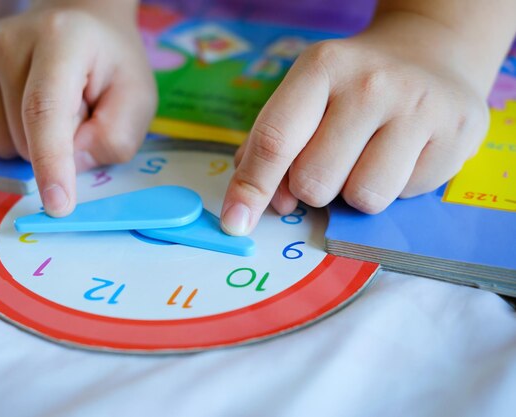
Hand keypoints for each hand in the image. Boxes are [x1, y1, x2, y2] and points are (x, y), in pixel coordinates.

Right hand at [0, 0, 156, 215]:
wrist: (77, 23)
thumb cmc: (110, 64)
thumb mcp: (136, 98)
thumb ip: (115, 137)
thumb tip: (70, 167)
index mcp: (61, 41)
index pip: (46, 110)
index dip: (51, 162)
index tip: (58, 205)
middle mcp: (8, 42)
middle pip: (25, 138)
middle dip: (58, 148)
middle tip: (79, 111)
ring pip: (0, 144)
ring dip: (32, 144)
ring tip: (55, 106)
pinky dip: (9, 136)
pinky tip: (25, 106)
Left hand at [221, 11, 489, 235]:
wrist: (430, 53)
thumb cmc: (352, 87)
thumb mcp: (305, 96)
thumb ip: (271, 146)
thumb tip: (264, 204)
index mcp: (321, 68)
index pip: (276, 140)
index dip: (251, 188)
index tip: (236, 223)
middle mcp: (371, 83)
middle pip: (314, 182)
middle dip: (314, 186)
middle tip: (334, 159)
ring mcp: (419, 107)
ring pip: (363, 199)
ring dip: (357, 191)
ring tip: (371, 156)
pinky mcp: (458, 134)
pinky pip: (405, 195)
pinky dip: (397, 185)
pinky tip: (405, 152)